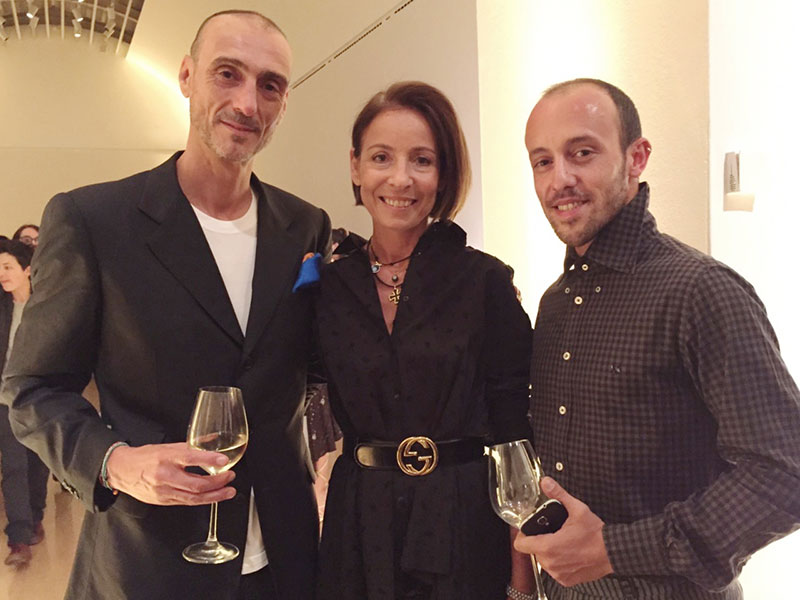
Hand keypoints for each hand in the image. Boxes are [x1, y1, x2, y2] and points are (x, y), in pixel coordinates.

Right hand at [105, 442, 235, 505]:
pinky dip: (201, 500)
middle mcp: (165, 475)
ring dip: (214, 496)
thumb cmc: (145, 457)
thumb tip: (212, 441)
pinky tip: (212, 496)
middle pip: (196, 484)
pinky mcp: (162, 501)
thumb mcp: (168, 446)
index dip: (210, 459)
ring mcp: (163, 491)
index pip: (191, 458)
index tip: (225, 460)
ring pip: (193, 498)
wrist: (121, 470)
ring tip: (228, 491)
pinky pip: (186, 502)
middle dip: (218, 482)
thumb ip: (191, 446)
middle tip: (231, 477)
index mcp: (166, 457)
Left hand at [514, 477, 612, 586]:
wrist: (614, 552)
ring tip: (563, 543)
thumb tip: (546, 483)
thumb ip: (558, 494)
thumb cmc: (596, 535)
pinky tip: (570, 554)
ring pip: (544, 560)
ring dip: (550, 552)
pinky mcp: (567, 580)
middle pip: (534, 550)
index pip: (520, 545)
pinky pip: (555, 570)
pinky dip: (559, 562)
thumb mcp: (577, 510)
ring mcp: (559, 573)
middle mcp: (551, 563)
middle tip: (553, 533)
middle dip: (540, 540)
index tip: (528, 530)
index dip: (522, 535)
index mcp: (548, 547)